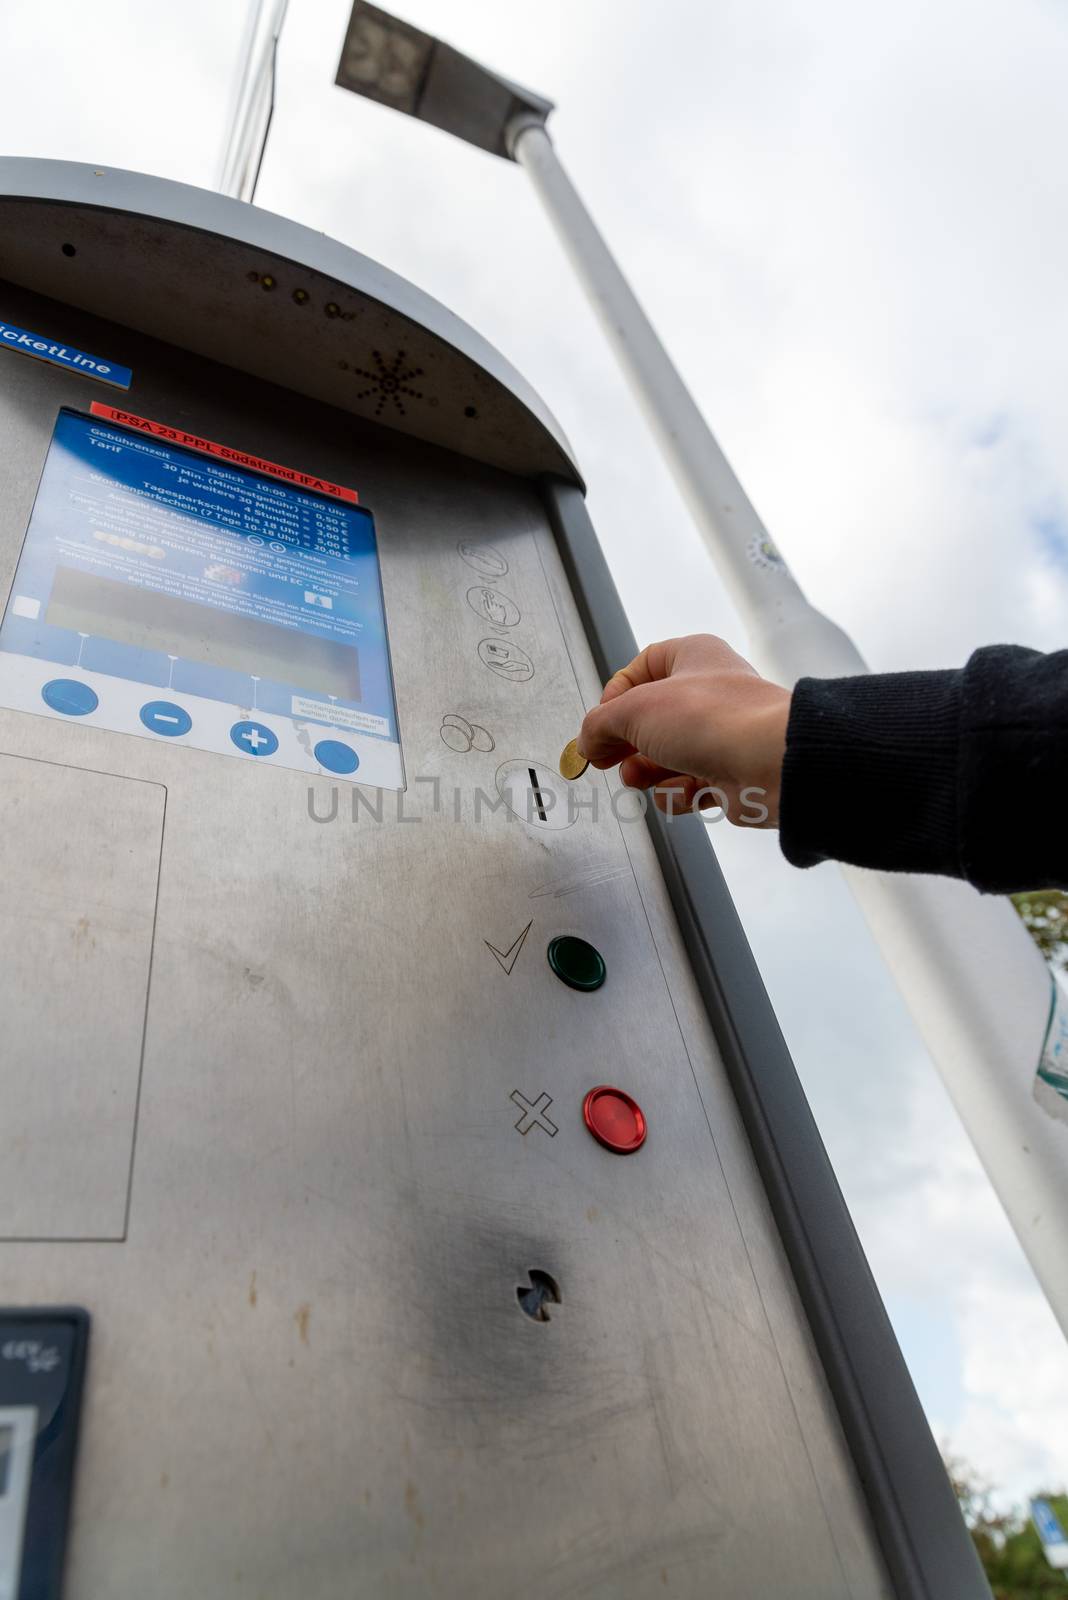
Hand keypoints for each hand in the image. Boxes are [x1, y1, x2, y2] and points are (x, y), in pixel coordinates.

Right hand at [577, 634, 790, 825]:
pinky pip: (688, 785)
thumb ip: (599, 725)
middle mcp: (709, 692)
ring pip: (667, 756)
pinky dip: (679, 793)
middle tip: (609, 758)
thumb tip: (586, 741)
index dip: (615, 696)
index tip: (599, 723)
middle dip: (627, 745)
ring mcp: (720, 735)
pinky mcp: (728, 773)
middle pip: (651, 720)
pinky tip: (684, 791)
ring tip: (640, 778)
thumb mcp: (634, 710)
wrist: (768, 764)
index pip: (641, 669)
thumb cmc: (715, 719)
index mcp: (693, 657)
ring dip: (648, 773)